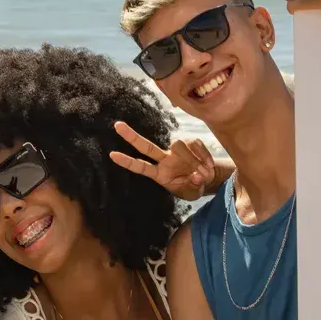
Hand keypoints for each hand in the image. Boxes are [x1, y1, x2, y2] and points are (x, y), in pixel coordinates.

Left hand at [109, 120, 223, 200]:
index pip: (141, 166)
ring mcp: (176, 150)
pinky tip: (208, 165)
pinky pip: (194, 144)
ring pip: (178, 144)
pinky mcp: (190, 142)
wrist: (208, 178)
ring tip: (203, 172)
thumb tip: (197, 175)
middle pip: (146, 146)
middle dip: (132, 136)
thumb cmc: (194, 187)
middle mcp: (164, 159)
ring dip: (192, 159)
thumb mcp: (193, 193)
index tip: (112, 155)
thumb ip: (193, 186)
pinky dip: (203, 155)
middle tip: (116, 125)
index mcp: (160, 174)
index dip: (127, 161)